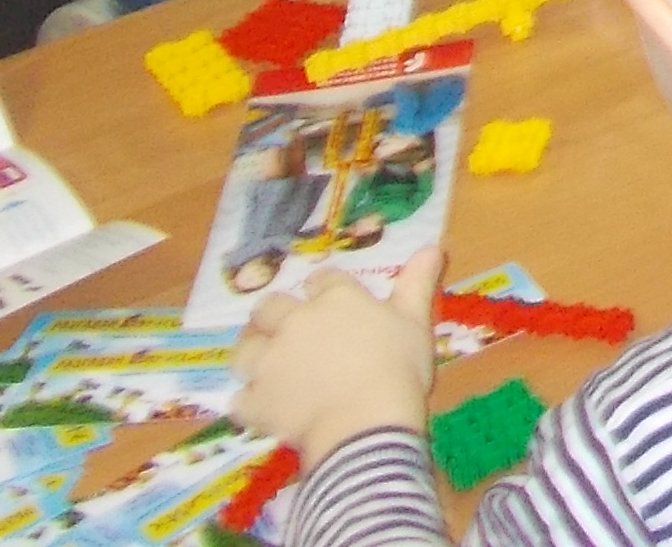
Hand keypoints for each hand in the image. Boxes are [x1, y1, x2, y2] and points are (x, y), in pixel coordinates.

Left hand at [234, 248, 436, 462]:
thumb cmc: (398, 369)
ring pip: (245, 348)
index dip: (322, 289)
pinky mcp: (256, 400)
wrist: (366, 426)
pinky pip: (240, 398)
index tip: (327, 299)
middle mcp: (295, 322)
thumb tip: (432, 246)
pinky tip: (259, 407)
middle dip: (275, 314)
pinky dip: (248, 402)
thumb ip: (418, 283)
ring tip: (262, 363)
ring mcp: (270, 362)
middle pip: (271, 307)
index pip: (322, 280)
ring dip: (251, 352)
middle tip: (286, 329)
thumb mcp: (416, 323)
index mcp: (335, 300)